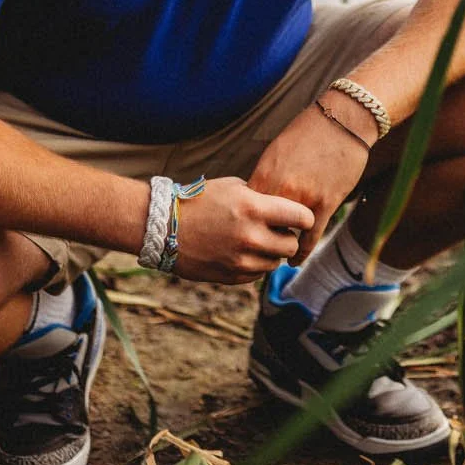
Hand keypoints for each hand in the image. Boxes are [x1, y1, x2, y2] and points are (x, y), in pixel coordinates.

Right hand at [168, 176, 314, 282]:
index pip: (303, 218)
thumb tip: (288, 208)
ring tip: (253, 239)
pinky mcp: (230, 277)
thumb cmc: (198, 200)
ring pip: (275, 262)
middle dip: (287, 237)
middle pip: (292, 245)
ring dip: (270, 252)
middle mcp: (251, 237)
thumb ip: (263, 198)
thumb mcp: (233, 187)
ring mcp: (241, 260)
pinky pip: (257, 275)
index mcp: (254, 209)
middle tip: (275, 230)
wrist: (161, 226)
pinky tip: (240, 251)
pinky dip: (254, 265)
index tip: (299, 217)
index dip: (304, 217)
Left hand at [249, 104, 372, 265]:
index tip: (241, 231)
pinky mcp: (326, 204)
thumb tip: (254, 195)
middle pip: (261, 226)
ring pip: (284, 235)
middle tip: (252, 249)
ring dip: (278, 248)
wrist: (343, 120)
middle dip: (257, 238)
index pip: (245, 210)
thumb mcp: (277, 150)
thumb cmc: (309, 131)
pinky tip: (294, 261)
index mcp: (265, 174)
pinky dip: (301, 252)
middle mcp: (281, 189)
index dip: (242, 223)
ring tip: (272, 256)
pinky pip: (310, 238)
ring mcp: (304, 199)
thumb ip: (265, 176)